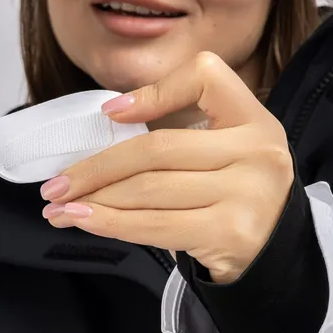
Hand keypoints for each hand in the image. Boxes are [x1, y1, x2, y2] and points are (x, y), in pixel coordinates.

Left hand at [39, 54, 294, 283]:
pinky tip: (83, 221)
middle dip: (96, 167)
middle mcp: (257, 151)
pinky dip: (111, 224)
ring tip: (60, 207)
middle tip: (56, 184)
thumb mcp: (225, 148)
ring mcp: (246, 193)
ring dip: (94, 200)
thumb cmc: (234, 194)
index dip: (153, 93)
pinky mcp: (229, 232)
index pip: (204, 78)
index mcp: (254, 118)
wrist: (275, 253)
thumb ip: (181, 129)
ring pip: (149, 190)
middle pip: (157, 149)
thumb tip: (109, 120)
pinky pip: (155, 226)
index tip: (109, 114)